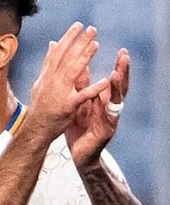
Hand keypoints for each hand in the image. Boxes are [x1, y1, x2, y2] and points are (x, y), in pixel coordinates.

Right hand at [23, 23, 109, 140]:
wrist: (36, 129)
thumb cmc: (41, 106)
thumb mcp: (41, 82)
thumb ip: (48, 63)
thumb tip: (53, 44)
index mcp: (47, 75)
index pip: (58, 52)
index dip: (68, 38)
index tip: (78, 25)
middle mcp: (51, 82)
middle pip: (66, 58)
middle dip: (79, 42)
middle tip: (92, 29)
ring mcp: (58, 93)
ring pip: (72, 72)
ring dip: (84, 58)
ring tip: (96, 44)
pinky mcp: (67, 106)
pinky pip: (82, 96)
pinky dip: (93, 89)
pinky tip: (105, 81)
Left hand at [66, 48, 128, 168]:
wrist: (79, 153)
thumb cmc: (79, 127)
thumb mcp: (79, 103)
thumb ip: (82, 87)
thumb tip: (81, 65)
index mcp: (103, 100)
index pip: (113, 80)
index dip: (118, 67)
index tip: (122, 51)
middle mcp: (110, 107)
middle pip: (119, 87)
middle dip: (123, 71)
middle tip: (125, 56)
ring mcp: (111, 119)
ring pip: (117, 101)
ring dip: (118, 87)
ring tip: (117, 74)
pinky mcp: (107, 131)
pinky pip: (109, 119)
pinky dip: (110, 110)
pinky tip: (111, 102)